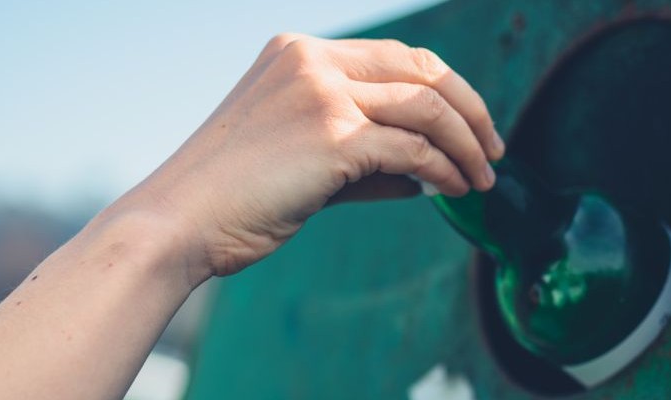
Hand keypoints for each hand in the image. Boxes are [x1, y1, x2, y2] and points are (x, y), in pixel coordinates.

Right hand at [109, 33, 504, 281]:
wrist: (177, 223)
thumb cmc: (228, 198)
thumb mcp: (296, 158)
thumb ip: (358, 155)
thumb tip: (424, 172)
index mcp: (297, 54)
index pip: (394, 55)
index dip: (442, 88)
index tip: (467, 123)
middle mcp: (311, 61)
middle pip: (421, 69)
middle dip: (469, 109)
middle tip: (493, 150)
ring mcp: (321, 94)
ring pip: (425, 106)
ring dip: (465, 144)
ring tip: (481, 179)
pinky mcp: (331, 136)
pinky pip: (411, 150)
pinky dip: (441, 170)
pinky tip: (449, 191)